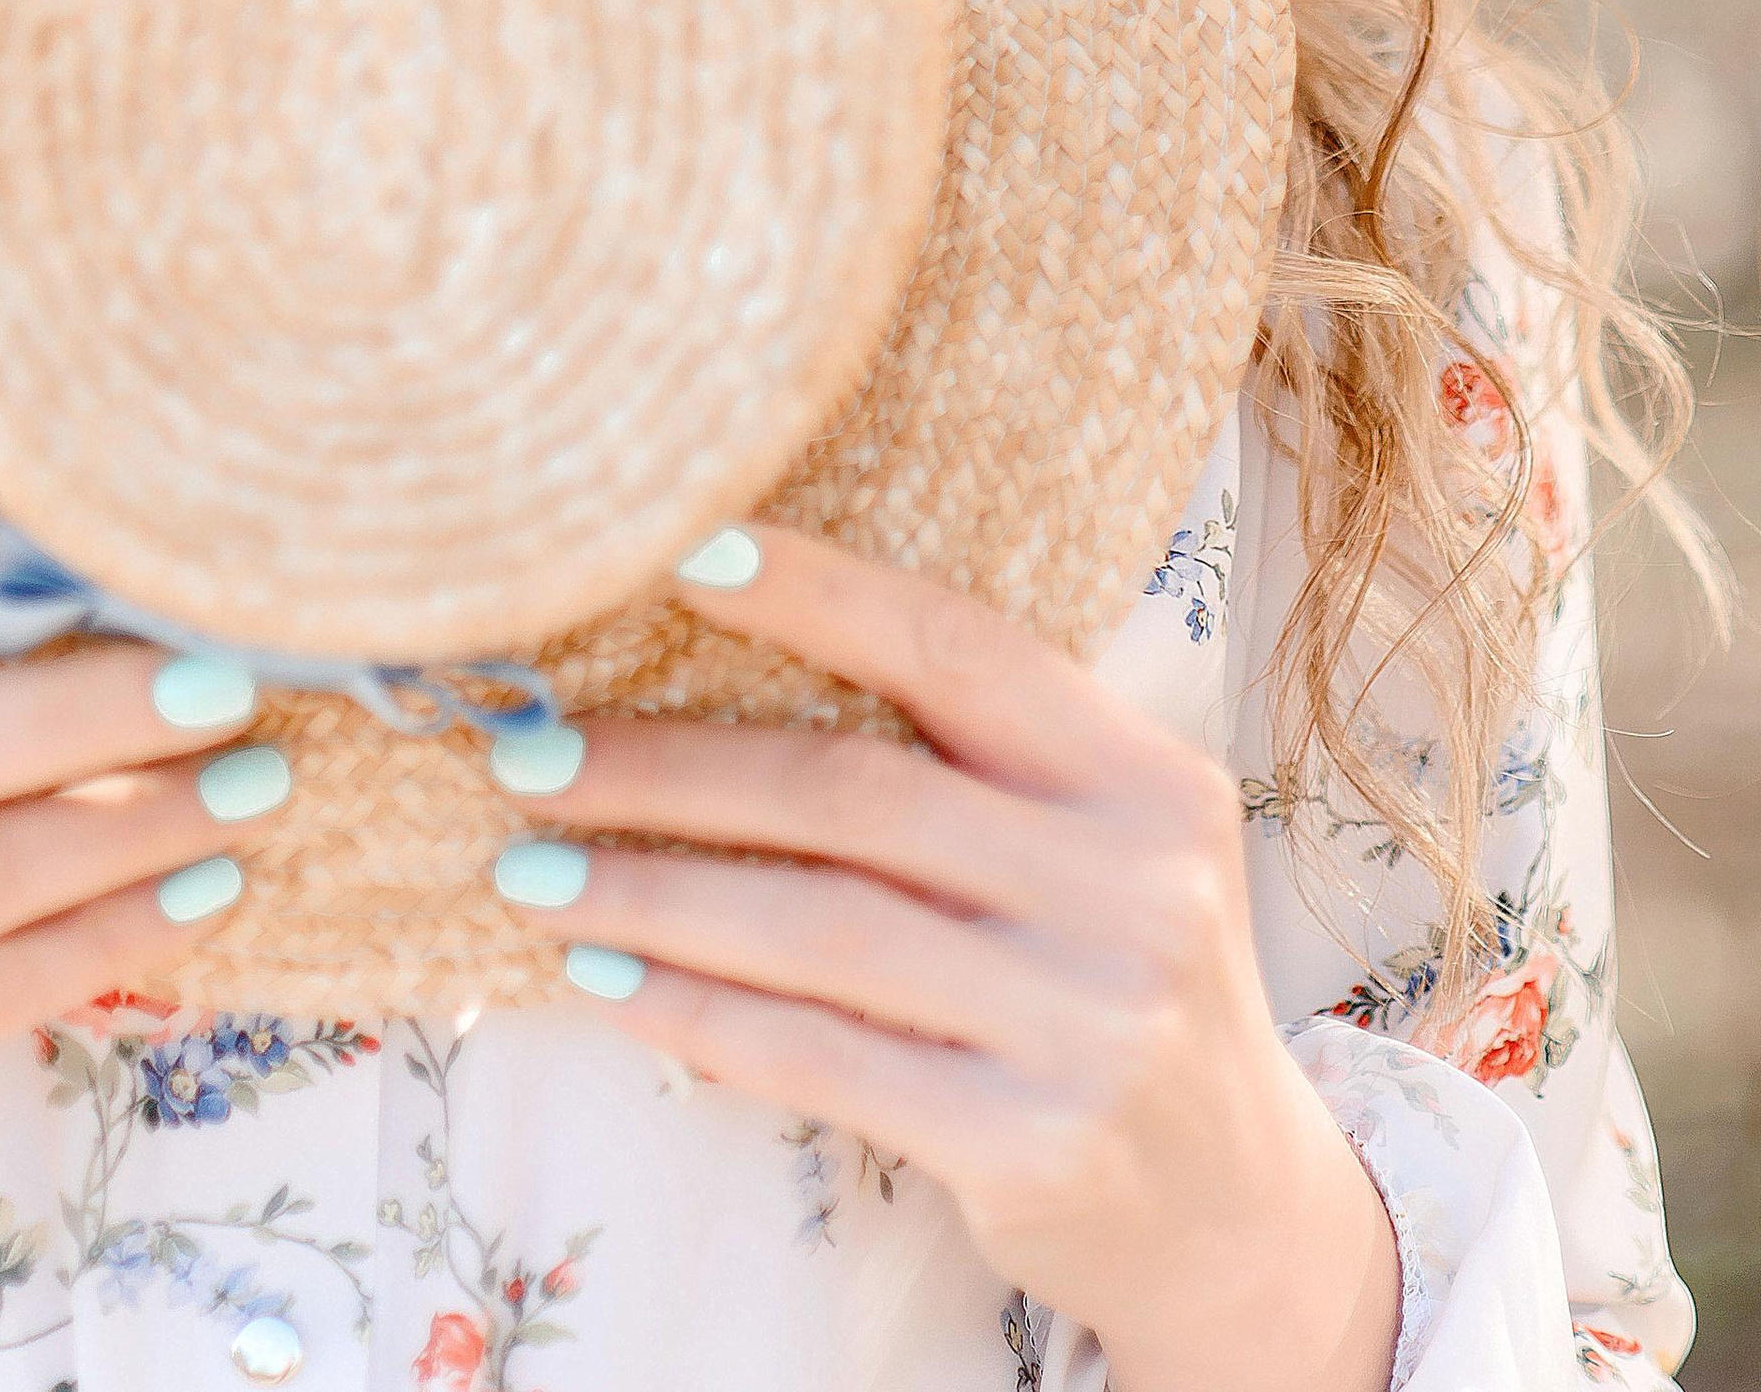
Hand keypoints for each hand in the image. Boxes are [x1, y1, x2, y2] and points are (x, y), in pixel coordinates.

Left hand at [488, 526, 1400, 1391]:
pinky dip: (696, 1013)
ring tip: (529, 873)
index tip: (669, 551)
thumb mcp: (1091, 845)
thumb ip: (964, 761)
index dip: (811, 589)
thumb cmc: (1105, 980)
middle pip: (857, 789)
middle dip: (667, 767)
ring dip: (649, 893)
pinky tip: (605, 980)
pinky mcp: (1031, 1143)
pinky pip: (822, 1056)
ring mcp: (1090, 1022)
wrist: (1235, 1212)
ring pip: (822, 926)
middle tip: (528, 754)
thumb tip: (709, 657)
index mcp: (1144, 775)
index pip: (956, 643)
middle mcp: (1134, 887)